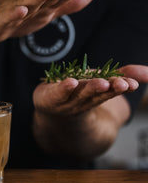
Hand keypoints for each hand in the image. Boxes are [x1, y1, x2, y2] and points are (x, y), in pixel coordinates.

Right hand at [0, 0, 95, 43]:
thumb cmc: (20, 14)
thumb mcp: (48, 11)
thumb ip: (69, 3)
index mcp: (43, 3)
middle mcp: (31, 3)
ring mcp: (15, 11)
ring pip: (29, 3)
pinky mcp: (0, 21)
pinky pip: (8, 17)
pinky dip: (15, 14)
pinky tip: (22, 10)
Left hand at [33, 64, 147, 116]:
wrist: (50, 107)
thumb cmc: (79, 91)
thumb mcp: (104, 80)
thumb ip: (126, 74)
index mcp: (100, 94)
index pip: (113, 90)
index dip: (122, 86)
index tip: (131, 83)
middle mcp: (86, 99)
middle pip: (100, 94)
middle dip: (111, 89)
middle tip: (122, 84)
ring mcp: (69, 100)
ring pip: (82, 94)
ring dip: (93, 88)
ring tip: (102, 82)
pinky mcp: (51, 97)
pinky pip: (59, 93)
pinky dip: (65, 88)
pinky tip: (71, 82)